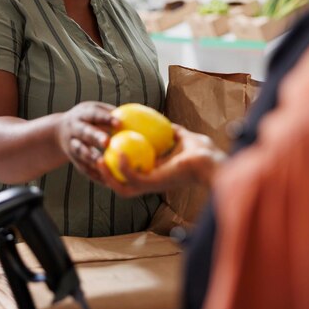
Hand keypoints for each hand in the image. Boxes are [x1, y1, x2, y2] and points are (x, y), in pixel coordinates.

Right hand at [57, 102, 119, 181]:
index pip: (94, 114)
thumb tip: (138, 112)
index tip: (119, 123)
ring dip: (91, 158)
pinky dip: (93, 173)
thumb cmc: (87, 118)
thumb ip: (112, 112)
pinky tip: (106, 181)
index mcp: (82, 114)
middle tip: (107, 142)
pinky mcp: (72, 158)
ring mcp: (71, 143)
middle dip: (95, 137)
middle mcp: (74, 128)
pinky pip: (82, 167)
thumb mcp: (95, 110)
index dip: (105, 118)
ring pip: (80, 151)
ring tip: (103, 163)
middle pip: (84, 132)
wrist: (59, 131)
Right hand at [96, 124, 226, 197]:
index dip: (117, 166)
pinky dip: (124, 168)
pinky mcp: (154, 184)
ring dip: (108, 176)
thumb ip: (174, 132)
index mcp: (157, 173)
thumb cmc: (203, 151)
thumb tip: (166, 122)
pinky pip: (133, 179)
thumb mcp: (184, 137)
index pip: (132, 172)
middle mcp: (152, 182)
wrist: (213, 161)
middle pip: (122, 183)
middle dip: (106, 176)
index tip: (107, 150)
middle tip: (95, 159)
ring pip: (122, 186)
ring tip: (98, 161)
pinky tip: (119, 154)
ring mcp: (152, 185)